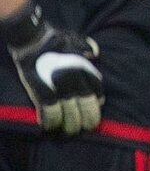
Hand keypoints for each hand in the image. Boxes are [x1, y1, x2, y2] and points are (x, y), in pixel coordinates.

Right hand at [3, 2, 102, 134]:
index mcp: (85, 70)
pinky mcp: (42, 93)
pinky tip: (50, 127)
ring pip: (69, 114)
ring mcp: (59, 88)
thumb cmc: (55, 39)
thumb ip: (87, 47)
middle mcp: (75, 82)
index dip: (97, 103)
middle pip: (86, 107)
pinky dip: (50, 122)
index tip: (96, 108)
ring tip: (69, 131)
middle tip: (86, 127)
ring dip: (70, 125)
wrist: (32, 38)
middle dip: (88, 120)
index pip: (97, 92)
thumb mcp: (76, 40)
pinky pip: (50, 113)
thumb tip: (95, 53)